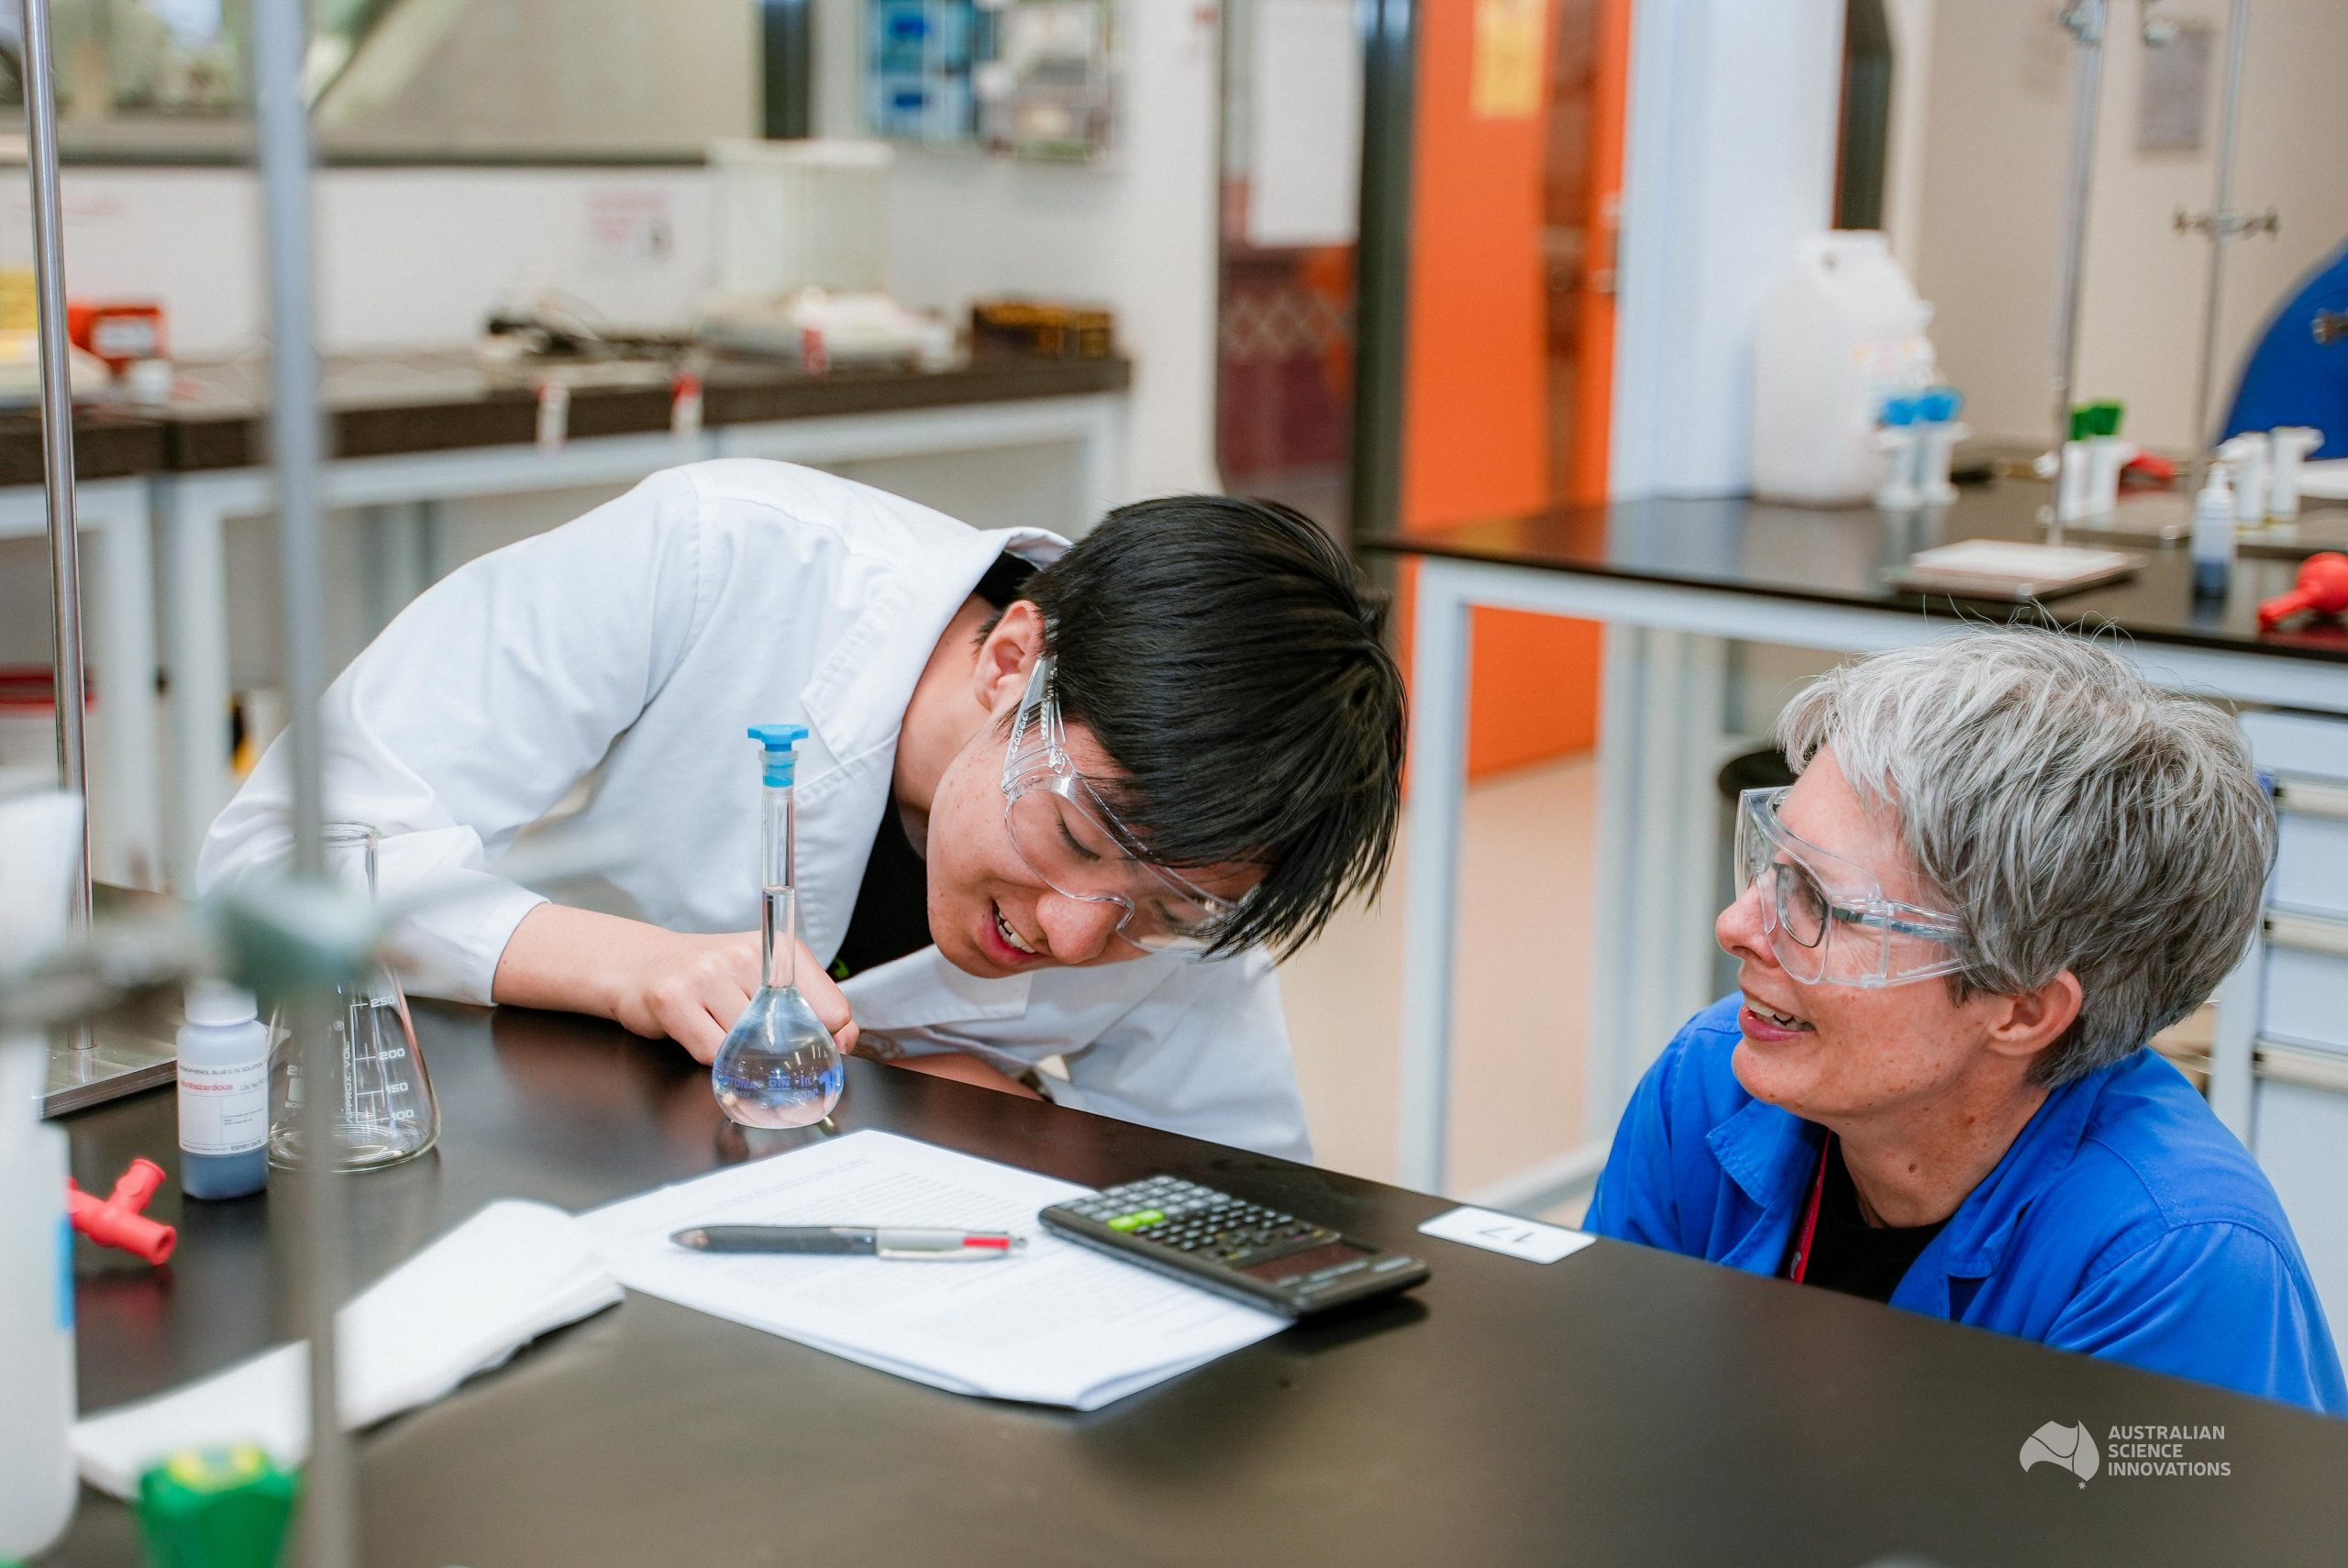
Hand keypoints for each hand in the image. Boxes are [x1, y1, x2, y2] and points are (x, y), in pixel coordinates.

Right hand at [609, 929, 859, 1063]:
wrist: (639, 964)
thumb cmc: (708, 979)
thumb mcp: (762, 980)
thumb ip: (807, 1006)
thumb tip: (846, 1040)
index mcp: (778, 950)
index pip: (832, 1007)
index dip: (829, 1040)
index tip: (817, 1052)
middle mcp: (745, 956)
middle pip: (791, 1033)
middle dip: (780, 1054)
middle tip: (760, 1049)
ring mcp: (708, 975)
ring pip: (749, 1045)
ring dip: (738, 1055)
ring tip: (720, 1031)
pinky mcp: (674, 998)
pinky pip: (712, 1052)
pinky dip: (711, 1059)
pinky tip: (698, 1035)